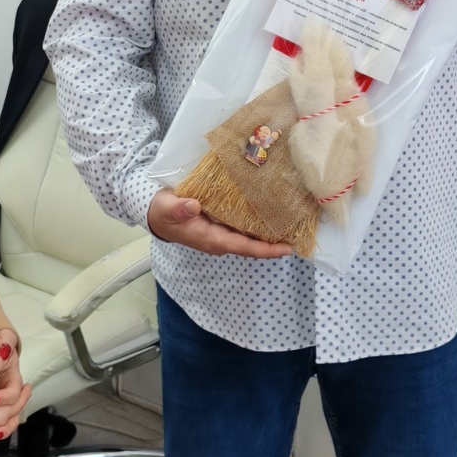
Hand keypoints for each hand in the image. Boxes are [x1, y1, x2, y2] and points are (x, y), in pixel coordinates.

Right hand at [147, 189, 292, 258]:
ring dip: (270, 233)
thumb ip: (179, 209)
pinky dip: (260, 223)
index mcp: (211, 239)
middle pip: (253, 245)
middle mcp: (221, 239)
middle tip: (300, 233)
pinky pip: (245, 228)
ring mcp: (222, 233)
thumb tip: (193, 206)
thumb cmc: (163, 212)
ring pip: (251, 237)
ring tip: (293, 223)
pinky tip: (273, 213)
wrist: (156, 213)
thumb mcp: (166, 208)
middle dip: (275, 243)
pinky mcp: (223, 225)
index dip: (265, 249)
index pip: (243, 247)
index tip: (287, 248)